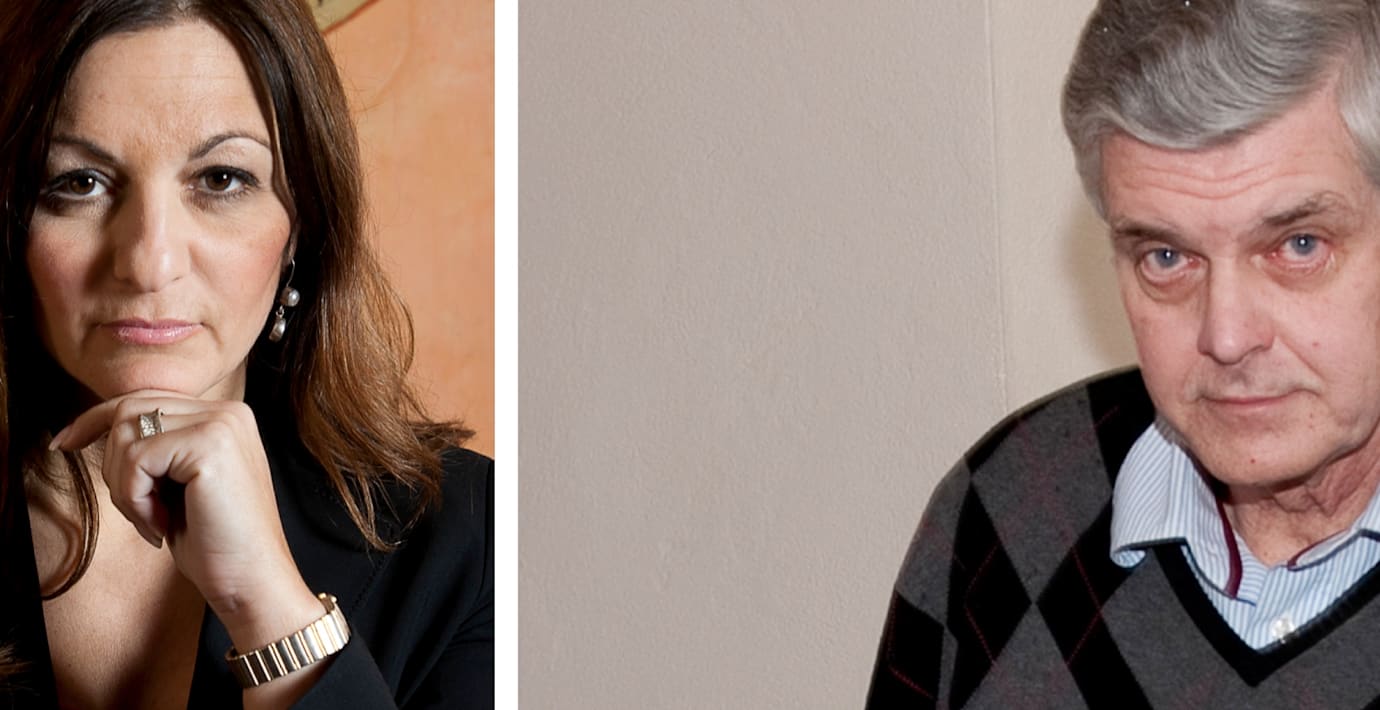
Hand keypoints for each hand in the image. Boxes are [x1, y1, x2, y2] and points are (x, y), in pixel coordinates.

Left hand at [51, 390, 321, 647]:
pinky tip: (160, 524)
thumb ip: (160, 447)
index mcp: (226, 416)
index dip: (95, 419)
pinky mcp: (210, 446)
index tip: (62, 445)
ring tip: (153, 520)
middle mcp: (228, 411)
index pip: (146, 399)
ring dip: (125, 487)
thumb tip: (99, 427)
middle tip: (135, 510)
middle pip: (130, 409)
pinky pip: (138, 459)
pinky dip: (135, 499)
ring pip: (127, 433)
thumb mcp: (181, 484)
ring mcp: (221, 424)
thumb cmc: (216, 541)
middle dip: (112, 464)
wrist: (252, 580)